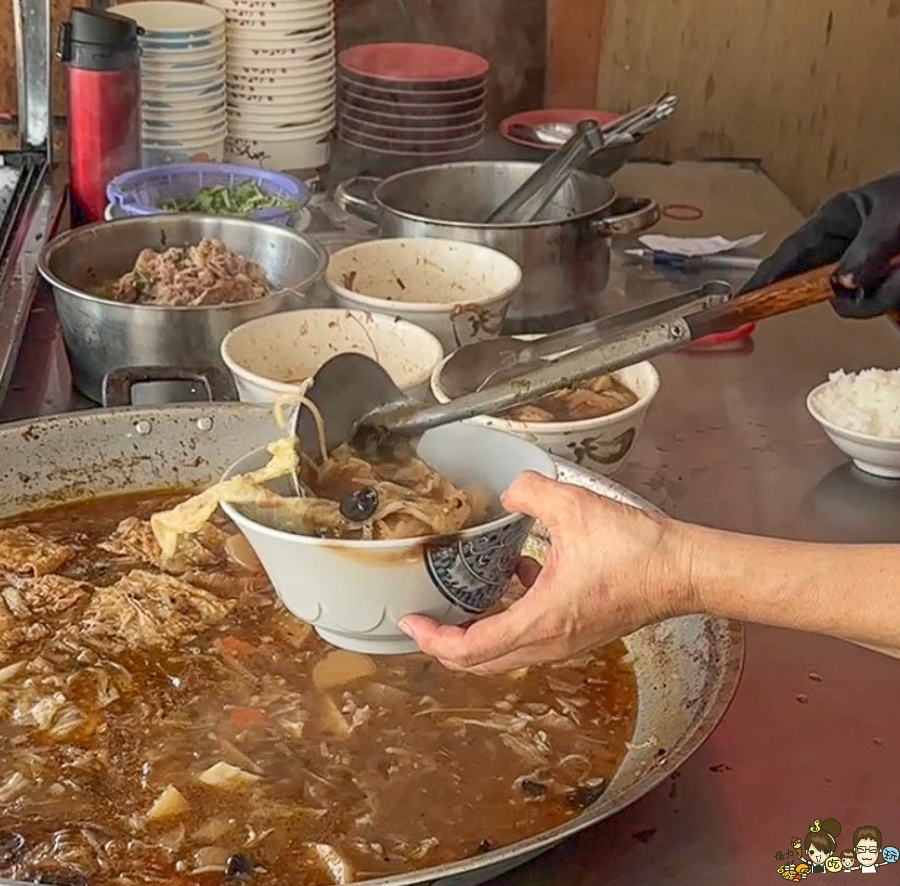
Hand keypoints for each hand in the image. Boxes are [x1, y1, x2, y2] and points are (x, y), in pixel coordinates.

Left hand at [399, 472, 693, 673]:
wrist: (683, 571)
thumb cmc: (635, 550)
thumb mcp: (572, 507)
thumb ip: (528, 491)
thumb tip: (508, 489)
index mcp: (541, 620)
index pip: (472, 648)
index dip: (434, 640)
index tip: (412, 623)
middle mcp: (550, 642)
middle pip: (483, 662)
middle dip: (446, 645)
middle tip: (424, 619)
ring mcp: (566, 642)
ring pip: (506, 652)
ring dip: (476, 633)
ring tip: (457, 600)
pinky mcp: (579, 632)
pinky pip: (531, 636)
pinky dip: (510, 616)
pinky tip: (517, 573)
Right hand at [743, 171, 899, 316]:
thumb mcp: (894, 219)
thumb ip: (866, 251)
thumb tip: (841, 285)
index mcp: (836, 219)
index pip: (789, 255)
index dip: (765, 279)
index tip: (744, 301)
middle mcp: (845, 246)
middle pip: (827, 287)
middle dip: (861, 293)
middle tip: (893, 276)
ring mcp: (865, 265)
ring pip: (861, 300)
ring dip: (892, 290)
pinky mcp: (885, 279)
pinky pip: (882, 302)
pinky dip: (898, 293)